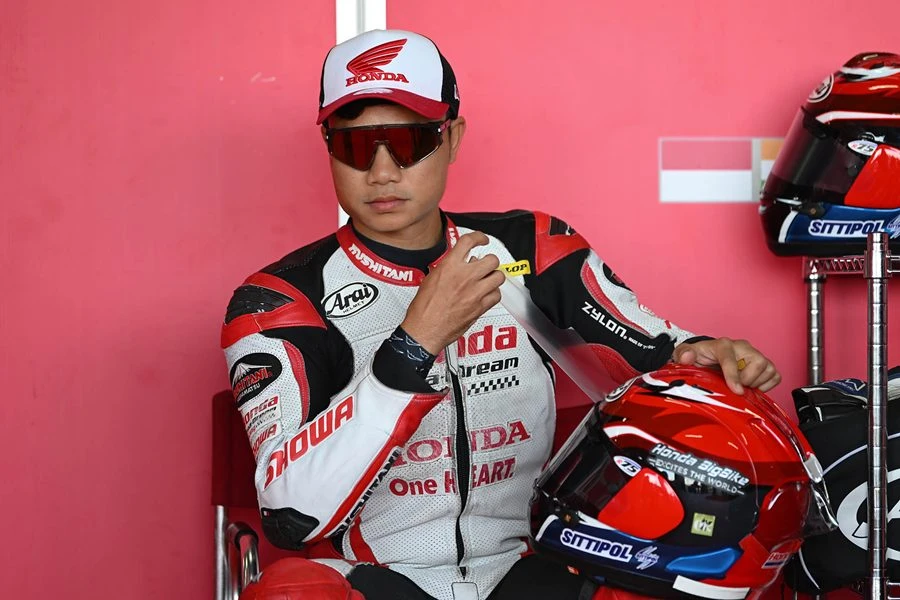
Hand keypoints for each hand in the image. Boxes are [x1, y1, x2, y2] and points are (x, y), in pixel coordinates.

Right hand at [401, 232, 505, 353]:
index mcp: (450, 266)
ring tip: (487, 279)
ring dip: (493, 277)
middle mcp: (465, 277)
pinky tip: (486, 294)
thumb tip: (458, 263)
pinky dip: (493, 294)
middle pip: (491, 259)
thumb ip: (448, 268)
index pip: (469, 241)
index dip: (479, 237)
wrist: (425, 329)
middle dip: (489, 261)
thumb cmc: (424, 308)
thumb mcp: (431, 279)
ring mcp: (475, 292)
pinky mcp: (480, 307)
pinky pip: (497, 295)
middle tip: (485, 264)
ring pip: (498, 276)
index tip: (482, 240)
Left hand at [672, 338, 780, 393]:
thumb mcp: (684, 355)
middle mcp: (742, 347)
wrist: (709, 358)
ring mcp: (755, 354)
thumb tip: (687, 357)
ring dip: (755, 383)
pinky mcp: (765, 363)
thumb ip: (683, 355)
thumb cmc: (699, 357)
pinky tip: (751, 385)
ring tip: (741, 384)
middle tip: (735, 386)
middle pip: (758, 362)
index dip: (734, 375)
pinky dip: (766, 385)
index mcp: (722, 345)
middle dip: (747, 380)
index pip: (731, 358)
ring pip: (768, 369)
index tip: (737, 391)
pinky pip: (775, 376)